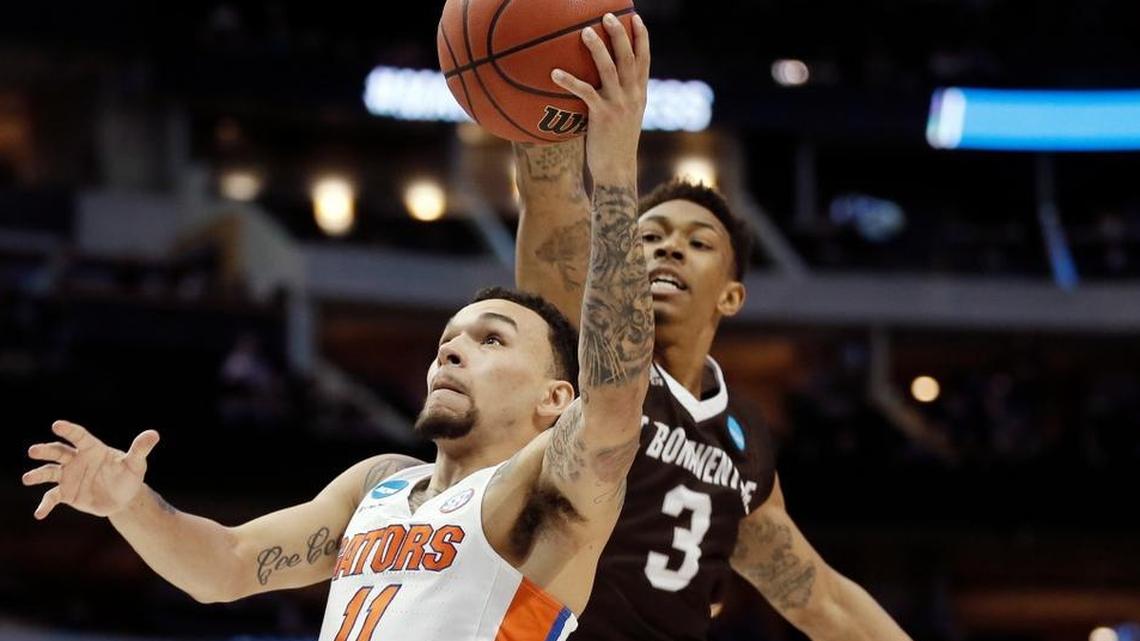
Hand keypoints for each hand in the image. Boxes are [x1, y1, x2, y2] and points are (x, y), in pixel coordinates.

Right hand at [22, 420, 159, 519]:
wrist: (123, 498)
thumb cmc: (129, 476)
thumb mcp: (136, 464)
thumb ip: (140, 449)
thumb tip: (154, 434)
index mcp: (93, 449)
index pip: (79, 437)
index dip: (69, 430)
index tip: (57, 424)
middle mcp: (77, 460)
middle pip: (58, 452)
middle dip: (46, 450)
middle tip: (34, 450)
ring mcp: (69, 476)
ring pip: (50, 472)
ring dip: (38, 474)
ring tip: (27, 478)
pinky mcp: (66, 493)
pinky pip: (52, 497)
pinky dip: (45, 505)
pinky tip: (39, 514)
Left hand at [551, 13, 649, 182]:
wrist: (618, 171)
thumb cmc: (615, 145)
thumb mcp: (624, 118)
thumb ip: (618, 98)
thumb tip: (601, 84)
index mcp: (639, 94)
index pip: (644, 60)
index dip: (642, 38)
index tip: (635, 18)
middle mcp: (632, 96)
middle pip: (629, 58)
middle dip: (620, 34)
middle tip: (608, 15)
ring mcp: (619, 105)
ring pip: (609, 70)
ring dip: (597, 49)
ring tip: (584, 32)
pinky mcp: (603, 116)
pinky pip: (585, 93)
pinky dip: (569, 81)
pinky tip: (554, 72)